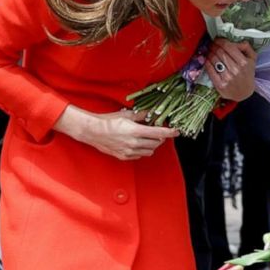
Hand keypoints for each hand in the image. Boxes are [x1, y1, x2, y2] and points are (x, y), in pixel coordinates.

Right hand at [59, 107, 178, 160]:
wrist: (93, 132)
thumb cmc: (108, 121)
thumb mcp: (126, 115)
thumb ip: (141, 115)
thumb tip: (152, 112)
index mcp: (136, 131)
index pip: (159, 133)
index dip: (170, 132)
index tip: (176, 131)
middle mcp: (134, 143)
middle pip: (156, 143)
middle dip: (160, 137)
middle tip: (157, 132)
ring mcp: (129, 151)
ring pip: (150, 151)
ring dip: (152, 145)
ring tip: (147, 138)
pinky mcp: (124, 157)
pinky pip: (140, 155)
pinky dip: (143, 150)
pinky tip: (138, 144)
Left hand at [205, 39, 256, 101]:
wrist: (244, 93)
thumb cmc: (247, 74)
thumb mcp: (252, 60)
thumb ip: (246, 47)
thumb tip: (235, 40)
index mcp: (244, 62)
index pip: (228, 47)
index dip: (220, 41)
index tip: (217, 39)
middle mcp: (236, 70)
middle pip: (220, 52)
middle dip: (214, 46)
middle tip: (212, 44)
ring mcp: (227, 78)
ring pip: (214, 59)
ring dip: (210, 53)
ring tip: (210, 51)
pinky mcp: (220, 84)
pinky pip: (210, 70)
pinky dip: (207, 62)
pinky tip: (208, 59)